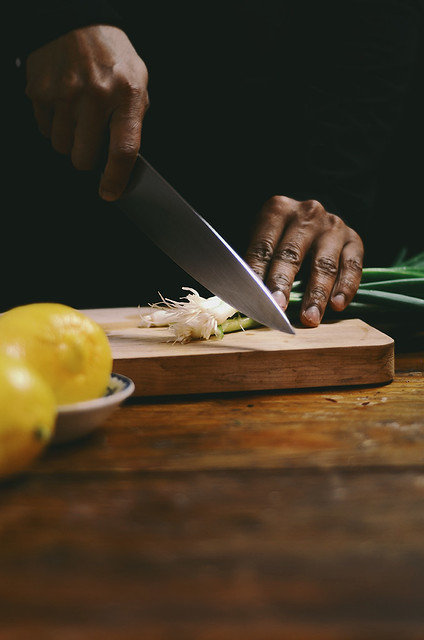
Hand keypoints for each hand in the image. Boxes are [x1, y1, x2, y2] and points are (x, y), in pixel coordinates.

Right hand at [25, 25, 148, 200]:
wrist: (78, 21)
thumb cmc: (112, 56)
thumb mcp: (137, 85)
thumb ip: (132, 122)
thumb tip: (124, 160)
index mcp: (126, 94)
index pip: (123, 150)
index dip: (116, 178)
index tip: (110, 192)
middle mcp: (95, 95)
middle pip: (84, 158)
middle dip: (88, 158)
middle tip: (93, 142)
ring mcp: (64, 93)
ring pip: (62, 147)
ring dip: (70, 141)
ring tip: (78, 118)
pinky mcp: (40, 91)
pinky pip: (44, 129)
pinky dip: (53, 125)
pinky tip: (64, 106)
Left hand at [244, 196, 363, 326]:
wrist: (312, 220)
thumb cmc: (281, 236)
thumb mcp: (263, 239)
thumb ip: (256, 263)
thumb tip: (245, 296)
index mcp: (277, 210)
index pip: (263, 247)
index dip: (258, 274)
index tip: (256, 298)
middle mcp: (307, 214)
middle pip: (292, 254)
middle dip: (283, 284)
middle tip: (278, 309)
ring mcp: (332, 226)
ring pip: (324, 264)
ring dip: (316, 294)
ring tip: (310, 318)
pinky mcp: (354, 239)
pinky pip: (352, 266)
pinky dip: (345, 287)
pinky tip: (338, 305)